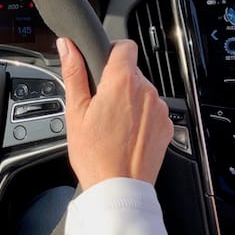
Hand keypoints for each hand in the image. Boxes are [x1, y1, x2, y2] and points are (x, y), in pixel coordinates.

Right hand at [57, 38, 171, 189]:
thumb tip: (68, 46)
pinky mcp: (166, 126)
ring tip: (112, 126)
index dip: (112, 52)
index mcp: (122, 81)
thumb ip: (74, 73)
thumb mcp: (75, 112)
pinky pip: (152, 112)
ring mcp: (159, 109)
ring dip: (130, 101)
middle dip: (116, 83)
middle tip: (100, 108)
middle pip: (132, 72)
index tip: (103, 66)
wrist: (119, 189)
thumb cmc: (95, 155)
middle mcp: (146, 91)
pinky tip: (126, 136)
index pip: (125, 46)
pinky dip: (141, 118)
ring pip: (142, 93)